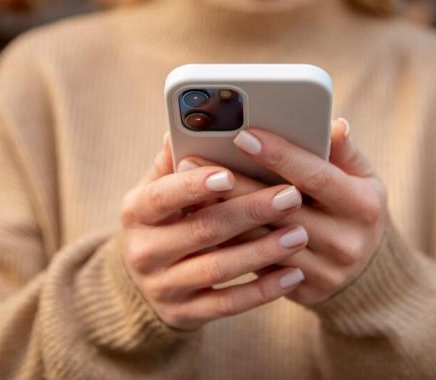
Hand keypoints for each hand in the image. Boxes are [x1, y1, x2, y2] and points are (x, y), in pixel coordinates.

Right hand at [119, 134, 308, 330]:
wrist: (147, 281)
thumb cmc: (166, 217)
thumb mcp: (160, 188)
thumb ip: (176, 158)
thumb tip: (192, 120)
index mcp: (136, 210)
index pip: (162, 195)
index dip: (193, 185)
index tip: (229, 174)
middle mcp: (143, 251)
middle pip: (201, 230)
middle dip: (249, 212)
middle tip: (291, 196)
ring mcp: (162, 286)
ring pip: (217, 269)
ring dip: (262, 252)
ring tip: (299, 234)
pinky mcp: (183, 314)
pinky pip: (227, 304)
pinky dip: (262, 290)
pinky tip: (293, 274)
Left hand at [181, 119, 388, 305]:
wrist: (367, 271)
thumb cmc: (355, 208)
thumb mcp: (362, 177)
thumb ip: (345, 152)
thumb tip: (333, 125)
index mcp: (364, 206)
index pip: (315, 176)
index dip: (279, 155)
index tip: (242, 135)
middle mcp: (348, 242)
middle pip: (280, 209)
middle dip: (235, 183)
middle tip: (193, 160)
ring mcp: (326, 272)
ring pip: (264, 241)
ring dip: (223, 215)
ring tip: (189, 191)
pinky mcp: (306, 291)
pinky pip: (260, 266)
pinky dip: (230, 244)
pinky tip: (204, 223)